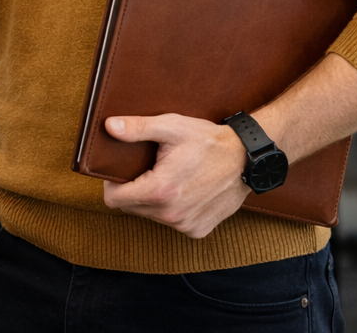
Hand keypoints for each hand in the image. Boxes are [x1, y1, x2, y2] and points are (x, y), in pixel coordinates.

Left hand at [100, 113, 250, 238]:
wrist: (247, 160)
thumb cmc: (208, 141)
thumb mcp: (171, 127)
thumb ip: (138, 128)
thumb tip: (110, 127)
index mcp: (160, 190)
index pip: (114, 199)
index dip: (112, 183)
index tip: (121, 171)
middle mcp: (171, 214)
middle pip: (130, 208)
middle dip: (133, 190)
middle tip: (148, 170)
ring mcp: (185, 225)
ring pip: (150, 215)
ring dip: (152, 200)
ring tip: (168, 178)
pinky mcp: (198, 230)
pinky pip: (172, 222)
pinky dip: (172, 209)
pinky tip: (184, 191)